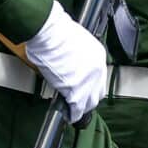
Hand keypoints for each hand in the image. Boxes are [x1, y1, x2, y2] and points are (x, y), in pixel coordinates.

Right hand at [23, 3, 109, 123]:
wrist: (48, 32)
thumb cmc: (54, 31)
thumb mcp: (73, 42)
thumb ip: (76, 56)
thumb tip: (69, 65)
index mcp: (98, 55)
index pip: (99, 77)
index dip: (90, 85)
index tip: (83, 89)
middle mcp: (97, 69)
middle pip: (98, 92)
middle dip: (88, 98)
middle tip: (79, 102)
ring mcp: (88, 81)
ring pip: (89, 102)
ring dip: (82, 107)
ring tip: (73, 110)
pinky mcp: (76, 90)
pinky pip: (77, 108)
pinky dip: (73, 113)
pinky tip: (69, 115)